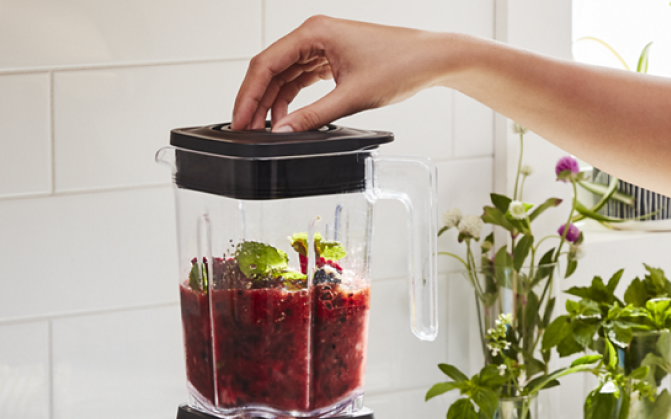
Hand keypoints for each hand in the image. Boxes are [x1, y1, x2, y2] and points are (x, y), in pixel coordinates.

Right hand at [232, 16, 457, 132]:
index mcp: (314, 33)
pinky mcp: (332, 58)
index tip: (238, 121)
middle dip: (255, 101)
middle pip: (270, 69)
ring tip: (262, 131)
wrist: (432, 59)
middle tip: (244, 131)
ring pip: (284, 75)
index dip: (247, 95)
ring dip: (272, 102)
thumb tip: (283, 134)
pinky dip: (291, 99)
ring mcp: (322, 46)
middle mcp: (314, 35)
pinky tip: (286, 120)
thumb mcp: (353, 98)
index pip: (266, 64)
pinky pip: (301, 79)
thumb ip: (314, 117)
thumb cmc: (401, 65)